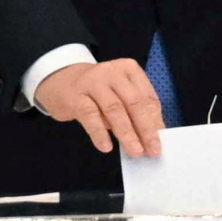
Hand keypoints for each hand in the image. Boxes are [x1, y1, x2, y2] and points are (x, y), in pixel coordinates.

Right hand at [33, 56, 170, 157]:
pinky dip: (100, 133)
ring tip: (135, 151)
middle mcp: (112, 72)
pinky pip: (90, 116)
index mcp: (129, 70)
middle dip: (145, 128)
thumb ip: (135, 110)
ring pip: (114, 109)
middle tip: (153, 149)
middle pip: (134, 102)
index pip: (147, 97)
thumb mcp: (119, 93)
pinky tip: (106, 146)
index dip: (156, 120)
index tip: (161, 141)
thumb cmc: (96, 91)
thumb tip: (153, 135)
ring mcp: (92, 82)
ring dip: (127, 133)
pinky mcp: (75, 96)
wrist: (60, 81)